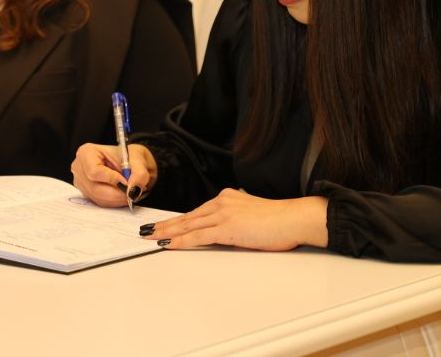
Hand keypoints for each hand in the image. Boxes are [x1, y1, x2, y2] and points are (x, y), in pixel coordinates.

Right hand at [71, 143, 155, 207]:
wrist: (129, 162)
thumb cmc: (129, 157)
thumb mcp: (137, 160)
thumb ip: (139, 174)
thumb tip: (133, 190)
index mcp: (86, 153)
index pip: (94, 171)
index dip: (111, 180)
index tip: (127, 182)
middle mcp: (79, 168)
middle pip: (95, 189)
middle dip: (117, 193)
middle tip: (132, 192)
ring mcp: (81, 182)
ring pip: (99, 198)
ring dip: (117, 199)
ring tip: (129, 191)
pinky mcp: (86, 193)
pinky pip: (100, 202)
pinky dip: (114, 201)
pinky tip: (122, 194)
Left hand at [142, 189, 329, 250]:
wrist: (294, 218)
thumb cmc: (280, 221)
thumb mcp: (252, 216)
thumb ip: (237, 219)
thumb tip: (228, 229)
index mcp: (228, 198)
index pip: (197, 211)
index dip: (178, 220)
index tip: (164, 225)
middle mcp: (222, 202)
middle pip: (188, 217)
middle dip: (165, 225)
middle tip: (146, 230)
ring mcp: (223, 214)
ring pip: (188, 225)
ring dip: (167, 232)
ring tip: (150, 237)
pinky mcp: (227, 228)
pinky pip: (198, 235)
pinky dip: (181, 240)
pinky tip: (168, 244)